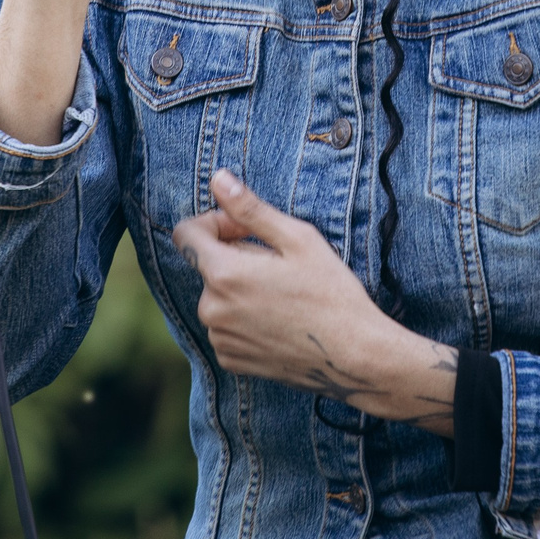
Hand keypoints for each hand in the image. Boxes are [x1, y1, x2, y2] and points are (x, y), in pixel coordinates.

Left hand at [172, 168, 459, 434]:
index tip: (244, 229)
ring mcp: (220, 338)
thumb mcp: (298, 239)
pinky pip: (226, 327)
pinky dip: (244, 318)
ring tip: (283, 295)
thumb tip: (218, 178)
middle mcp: (212, 309)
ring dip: (239, 289)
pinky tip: (279, 320)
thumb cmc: (331, 293)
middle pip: (207, 266)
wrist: (353, 356)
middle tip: (279, 264)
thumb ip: (250, 209)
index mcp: (224, 274)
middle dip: (234, 257)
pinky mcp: (230, 361)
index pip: (186, 234)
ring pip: (218, 297)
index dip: (215, 222)